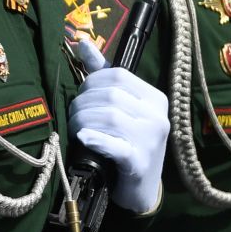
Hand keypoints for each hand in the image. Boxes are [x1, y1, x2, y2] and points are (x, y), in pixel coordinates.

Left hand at [69, 39, 168, 213]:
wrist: (140, 189)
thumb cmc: (128, 143)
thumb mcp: (123, 108)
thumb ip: (102, 74)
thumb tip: (81, 42)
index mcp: (154, 98)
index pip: (118, 76)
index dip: (91, 81)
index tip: (81, 96)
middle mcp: (157, 116)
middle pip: (111, 96)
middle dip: (83, 104)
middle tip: (73, 116)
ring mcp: (151, 140)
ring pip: (109, 117)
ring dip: (83, 121)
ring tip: (75, 129)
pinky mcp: (139, 163)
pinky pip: (115, 146)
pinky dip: (96, 140)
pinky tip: (84, 139)